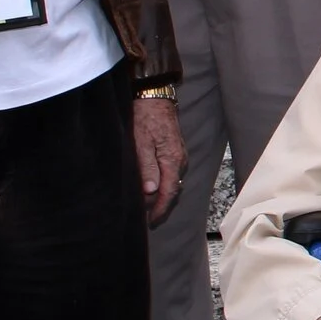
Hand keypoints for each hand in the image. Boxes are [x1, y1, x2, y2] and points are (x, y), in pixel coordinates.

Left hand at [133, 97, 185, 224]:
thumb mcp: (140, 143)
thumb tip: (151, 192)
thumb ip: (146, 168)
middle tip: (147, 220)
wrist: (154, 97)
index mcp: (172, 160)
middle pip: (173, 190)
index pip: (169, 192)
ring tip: (148, 207)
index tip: (149, 222)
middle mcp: (180, 160)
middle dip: (162, 206)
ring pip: (173, 182)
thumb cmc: (144, 118)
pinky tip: (153, 187)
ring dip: (163, 196)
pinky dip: (164, 184)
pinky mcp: (175, 150)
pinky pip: (172, 173)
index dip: (160, 209)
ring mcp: (179, 155)